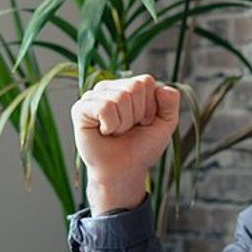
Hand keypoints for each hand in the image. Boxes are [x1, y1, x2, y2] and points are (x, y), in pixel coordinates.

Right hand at [71, 74, 179, 214]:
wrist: (125, 170)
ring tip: (116, 131)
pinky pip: (104, 108)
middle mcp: (109, 87)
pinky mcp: (80, 109)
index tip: (143, 122)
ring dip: (124, 123)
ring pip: (120, 97)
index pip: (145, 81)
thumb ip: (171, 102)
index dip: (150, 106)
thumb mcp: (165, 123)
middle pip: (134, 87)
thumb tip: (163, 89)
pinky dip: (110, 125)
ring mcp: (92, 96)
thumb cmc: (141, 147)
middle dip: (137, 114)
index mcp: (127, 86)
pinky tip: (104, 132)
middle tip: (128, 129)